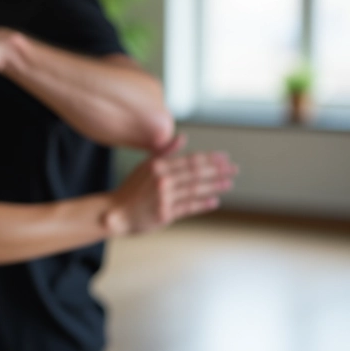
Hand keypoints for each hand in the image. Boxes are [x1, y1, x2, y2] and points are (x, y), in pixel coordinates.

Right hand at [106, 134, 238, 235]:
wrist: (115, 212)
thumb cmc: (132, 189)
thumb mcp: (145, 166)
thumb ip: (165, 151)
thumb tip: (183, 136)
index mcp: (157, 166)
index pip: (189, 160)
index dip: (209, 159)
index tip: (224, 157)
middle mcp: (161, 180)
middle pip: (195, 173)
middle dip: (217, 171)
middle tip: (234, 169)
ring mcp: (163, 197)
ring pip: (194, 190)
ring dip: (214, 186)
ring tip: (228, 183)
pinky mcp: (164, 214)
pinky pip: (188, 208)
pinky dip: (202, 204)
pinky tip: (214, 201)